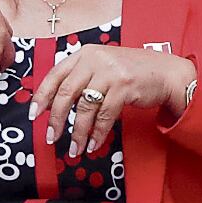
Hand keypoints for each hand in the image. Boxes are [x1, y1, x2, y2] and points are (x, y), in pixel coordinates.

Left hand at [29, 43, 196, 158]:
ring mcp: (110, 72)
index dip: (41, 96)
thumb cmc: (132, 73)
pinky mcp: (124, 86)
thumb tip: (54, 104)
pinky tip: (93, 144)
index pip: (55, 75)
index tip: (33, 115)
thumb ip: (81, 78)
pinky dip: (97, 133)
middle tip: (51, 137)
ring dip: (78, 132)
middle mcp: (94, 60)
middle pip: (65, 93)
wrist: (168, 73)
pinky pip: (104, 115)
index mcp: (84, 54)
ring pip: (84, 108)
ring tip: (75, 148)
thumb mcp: (102, 67)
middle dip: (56, 119)